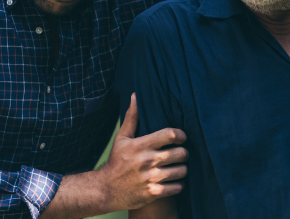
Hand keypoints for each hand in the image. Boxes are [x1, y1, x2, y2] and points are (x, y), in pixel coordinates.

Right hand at [97, 94, 188, 211]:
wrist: (105, 190)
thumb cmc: (116, 161)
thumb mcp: (121, 138)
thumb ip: (132, 117)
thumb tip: (135, 96)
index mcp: (141, 145)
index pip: (170, 135)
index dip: (181, 135)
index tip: (181, 137)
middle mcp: (147, 161)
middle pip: (180, 153)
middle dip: (184, 153)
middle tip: (181, 154)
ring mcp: (150, 178)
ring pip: (181, 171)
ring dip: (182, 169)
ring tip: (178, 168)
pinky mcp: (153, 193)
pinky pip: (177, 187)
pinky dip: (178, 185)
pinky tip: (174, 181)